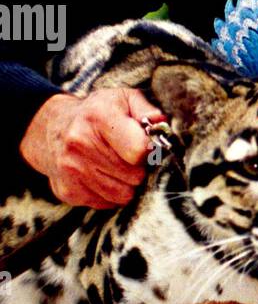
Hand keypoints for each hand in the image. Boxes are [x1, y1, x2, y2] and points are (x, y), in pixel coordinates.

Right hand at [20, 87, 165, 207]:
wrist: (50, 128)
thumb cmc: (97, 114)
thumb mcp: (122, 99)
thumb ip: (147, 110)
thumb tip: (161, 126)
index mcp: (98, 117)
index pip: (139, 151)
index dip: (149, 151)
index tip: (146, 146)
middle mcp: (80, 143)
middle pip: (135, 176)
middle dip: (139, 168)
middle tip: (129, 157)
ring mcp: (71, 169)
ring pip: (123, 195)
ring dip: (126, 184)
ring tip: (117, 166)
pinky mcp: (67, 191)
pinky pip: (107, 204)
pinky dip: (110, 194)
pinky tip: (102, 176)